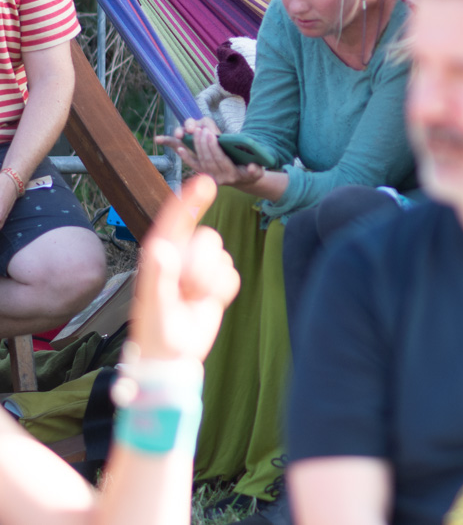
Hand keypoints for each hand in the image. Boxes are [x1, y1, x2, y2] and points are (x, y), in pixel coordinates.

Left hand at [129, 174, 240, 361]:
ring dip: (213, 279)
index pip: (175, 220)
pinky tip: (208, 303)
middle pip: (207, 238)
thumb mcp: (155, 306)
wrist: (175, 357)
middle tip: (189, 290)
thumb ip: (158, 276)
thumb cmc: (157, 333)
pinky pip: (232, 272)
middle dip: (204, 264)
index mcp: (159, 256)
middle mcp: (179, 257)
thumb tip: (161, 247)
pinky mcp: (215, 282)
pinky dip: (224, 289)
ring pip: (221, 254)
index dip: (190, 199)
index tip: (207, 181)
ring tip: (195, 299)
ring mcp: (198, 269)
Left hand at [156, 118, 263, 187]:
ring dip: (196, 145)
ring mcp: (210, 177)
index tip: (210, 134)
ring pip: (200, 160)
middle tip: (201, 129)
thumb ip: (256, 169)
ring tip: (196, 131)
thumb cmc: (252, 172)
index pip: (220, 159)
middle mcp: (218, 178)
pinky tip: (180, 149)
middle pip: (208, 159)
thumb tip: (251, 167)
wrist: (244, 181)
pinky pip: (193, 166)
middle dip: (203, 143)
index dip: (213, 147)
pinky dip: (186, 158)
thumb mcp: (258, 171)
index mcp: (232, 175)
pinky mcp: (204, 174)